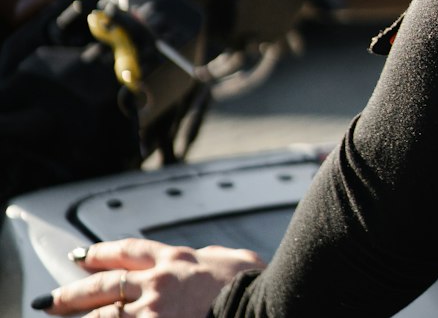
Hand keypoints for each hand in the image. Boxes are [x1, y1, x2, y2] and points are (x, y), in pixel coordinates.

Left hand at [34, 238, 264, 317]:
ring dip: (78, 317)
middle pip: (106, 283)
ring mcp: (154, 310)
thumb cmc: (254, 283)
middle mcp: (159, 281)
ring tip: (56, 316)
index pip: (130, 251)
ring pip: (103, 314)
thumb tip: (208, 256)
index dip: (103, 252)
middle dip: (74, 291)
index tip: (82, 256)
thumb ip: (213, 257)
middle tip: (50, 299)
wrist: (263, 304)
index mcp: (178, 259)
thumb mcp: (235, 260)